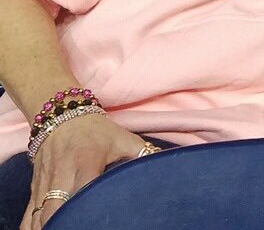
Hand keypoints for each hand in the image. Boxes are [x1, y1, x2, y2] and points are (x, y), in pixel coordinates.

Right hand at [23, 113, 148, 228]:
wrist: (62, 114)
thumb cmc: (97, 131)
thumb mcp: (123, 137)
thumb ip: (143, 152)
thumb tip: (167, 163)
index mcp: (86, 159)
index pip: (84, 187)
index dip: (89, 205)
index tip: (99, 217)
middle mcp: (62, 171)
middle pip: (56, 206)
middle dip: (66, 221)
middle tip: (81, 227)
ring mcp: (45, 181)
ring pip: (39, 213)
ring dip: (49, 225)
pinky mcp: (35, 187)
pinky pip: (27, 213)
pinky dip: (32, 226)